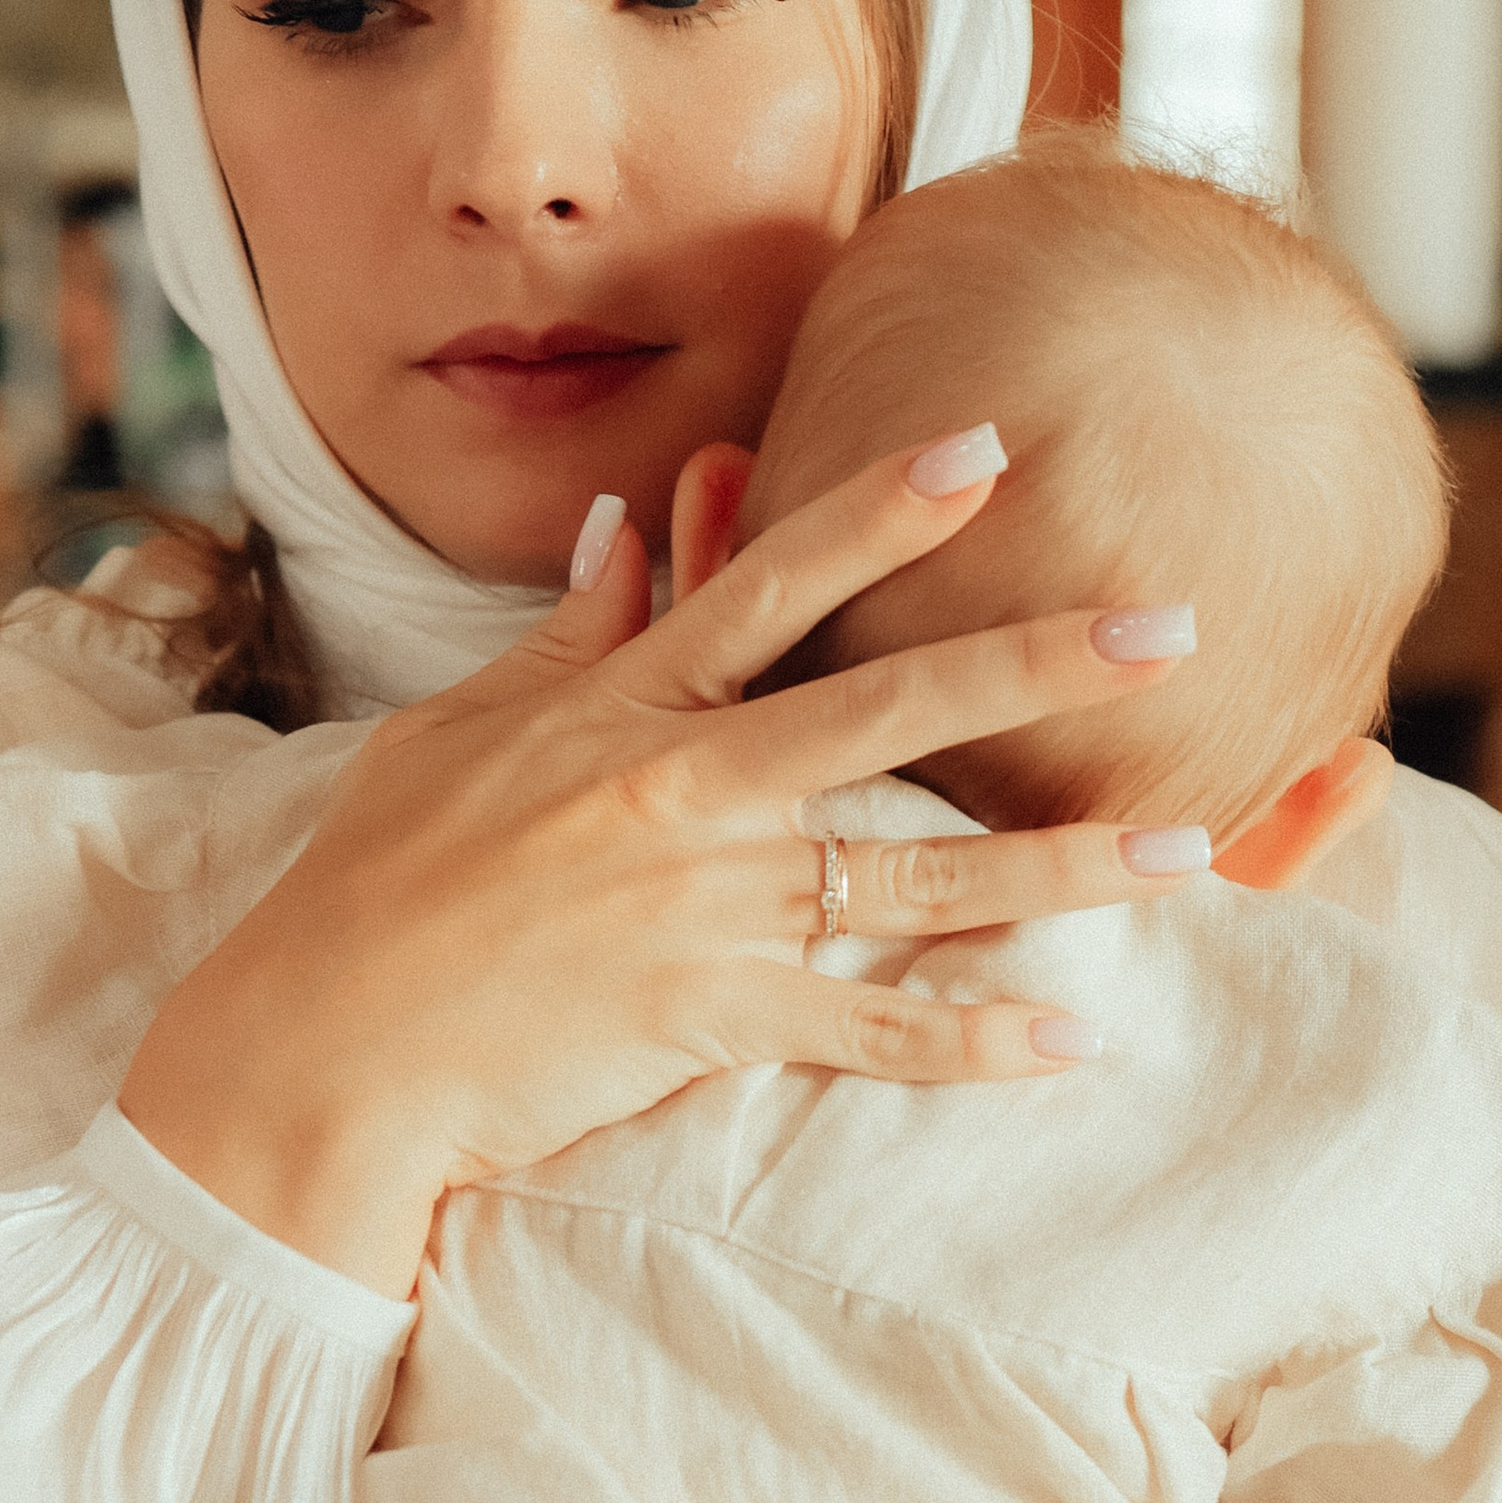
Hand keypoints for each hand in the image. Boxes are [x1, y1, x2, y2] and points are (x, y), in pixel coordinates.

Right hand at [120, 433, 1211, 1293]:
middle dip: (1037, 661)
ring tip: (1186, 850)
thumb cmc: (371, 892)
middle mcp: (673, 790)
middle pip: (884, 708)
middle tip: (1170, 624)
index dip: (881, 510)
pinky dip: (968, 1041)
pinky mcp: (701, 1018)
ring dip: (1060, 865)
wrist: (315, 1054)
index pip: (770, 583)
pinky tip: (1070, 1037)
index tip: (989, 448)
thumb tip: (634, 528)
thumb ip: (567, 638)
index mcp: (618, 708)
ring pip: (912, 874)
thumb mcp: (451, 734)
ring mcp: (696, 906)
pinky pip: (865, 1030)